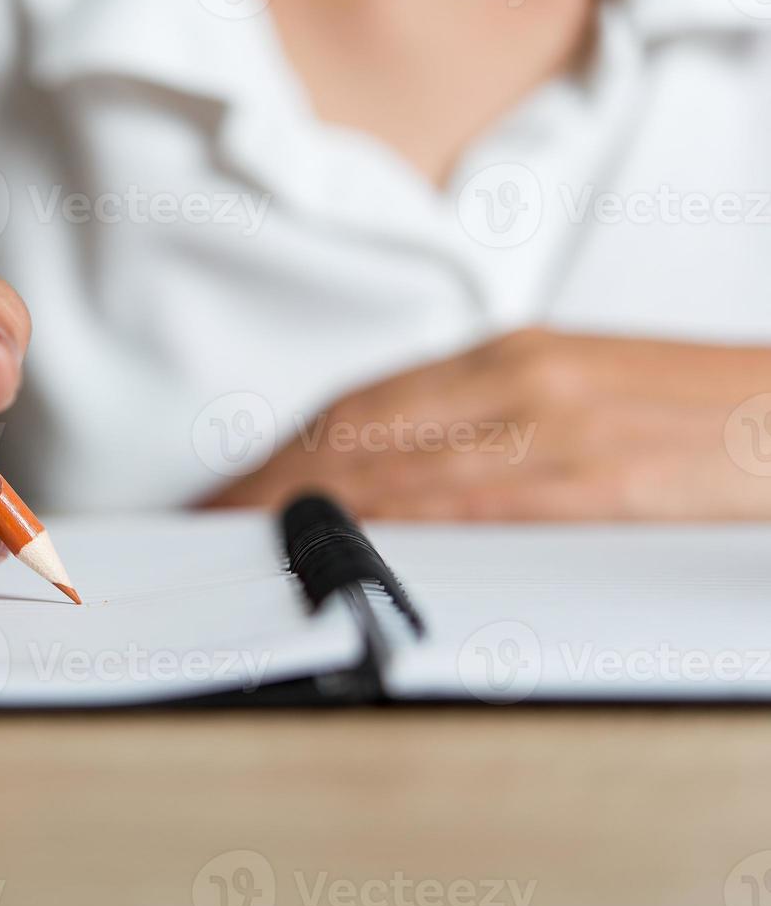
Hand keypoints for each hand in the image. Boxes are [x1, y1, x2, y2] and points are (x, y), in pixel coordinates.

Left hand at [205, 329, 770, 520]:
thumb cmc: (696, 413)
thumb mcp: (579, 393)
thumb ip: (489, 420)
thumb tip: (400, 469)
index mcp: (512, 355)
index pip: (361, 404)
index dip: (282, 451)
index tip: (233, 490)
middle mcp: (518, 383)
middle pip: (356, 434)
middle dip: (269, 483)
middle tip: (209, 525)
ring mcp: (553, 431)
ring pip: (394, 471)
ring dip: (304, 512)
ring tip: (244, 547)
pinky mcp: (593, 486)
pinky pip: (466, 510)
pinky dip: (389, 530)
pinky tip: (339, 551)